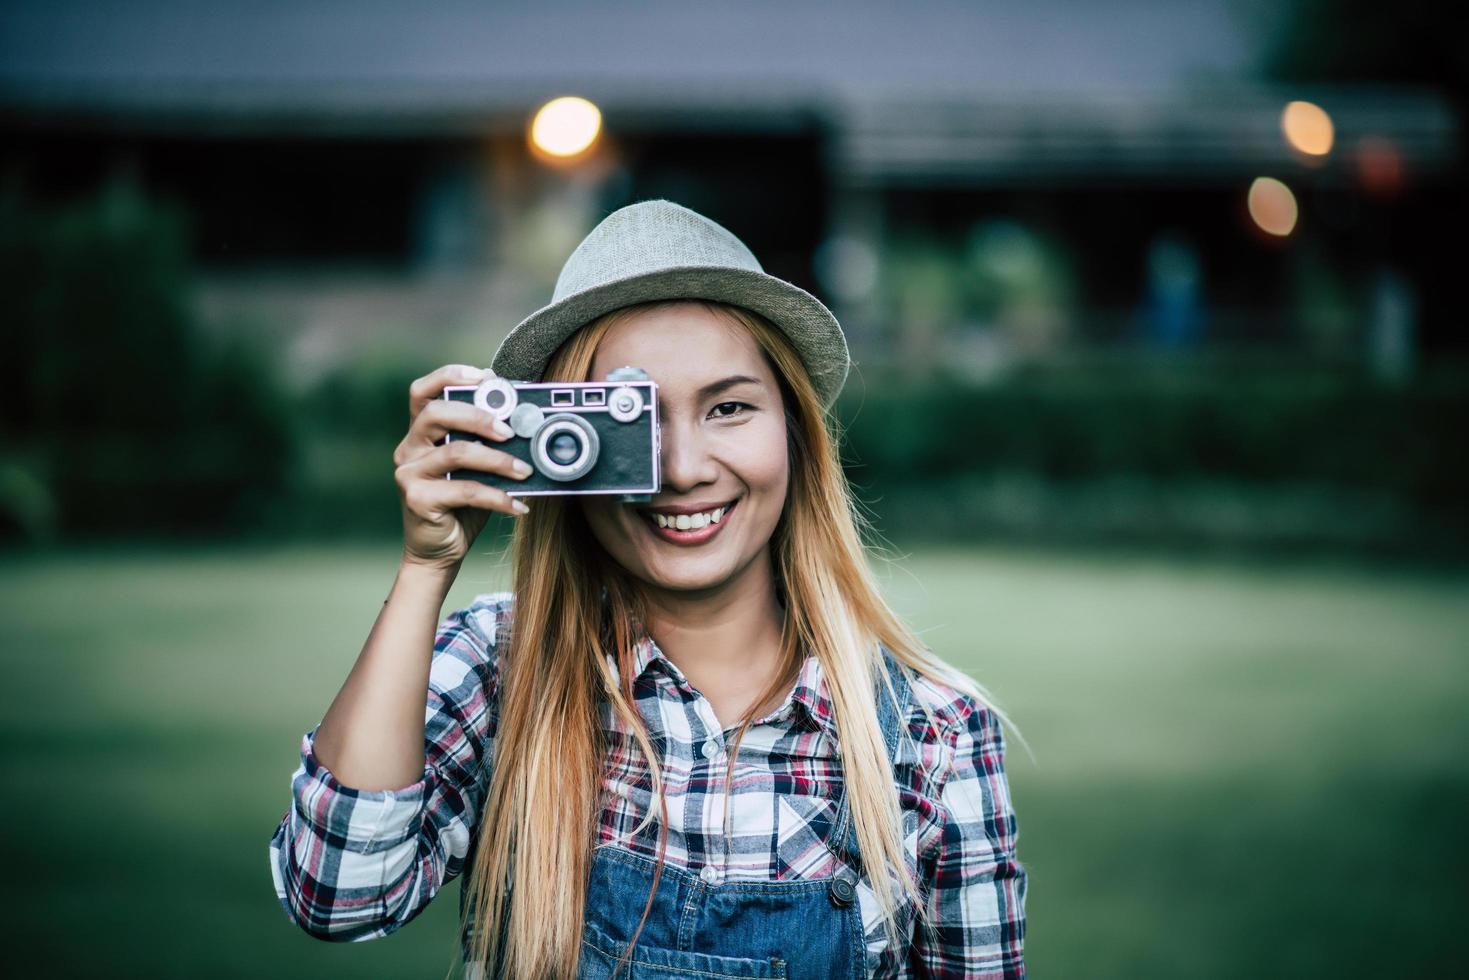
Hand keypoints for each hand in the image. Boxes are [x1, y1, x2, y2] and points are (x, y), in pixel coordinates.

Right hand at [393, 364, 529, 568]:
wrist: (440, 551)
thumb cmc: (462, 505)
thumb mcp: (477, 468)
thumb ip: (489, 443)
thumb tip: (528, 420)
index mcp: (421, 432)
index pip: (423, 391)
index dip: (450, 376)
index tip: (487, 378)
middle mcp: (409, 448)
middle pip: (436, 413)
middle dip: (478, 416)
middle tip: (511, 432)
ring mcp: (409, 473)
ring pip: (455, 453)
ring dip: (498, 460)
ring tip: (525, 471)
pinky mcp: (417, 499)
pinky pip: (464, 491)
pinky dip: (497, 497)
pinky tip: (518, 506)